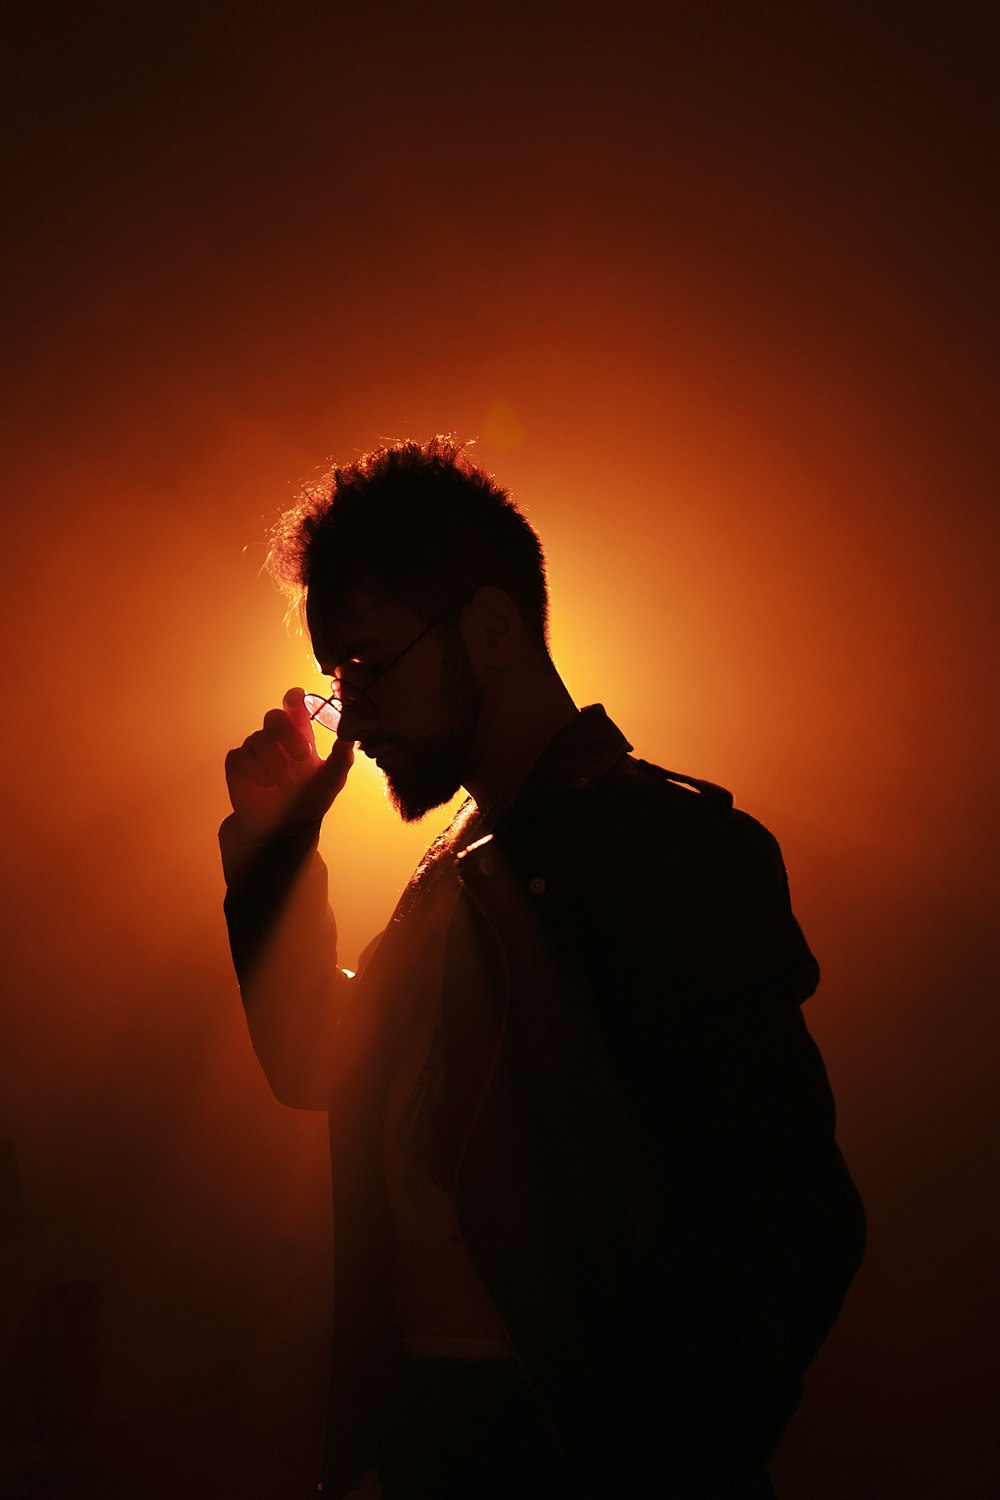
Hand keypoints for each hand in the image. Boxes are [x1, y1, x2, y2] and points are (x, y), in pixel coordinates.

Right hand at [225, 687, 353, 837]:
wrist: (285, 828)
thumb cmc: (309, 799)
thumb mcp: (331, 781)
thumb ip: (341, 758)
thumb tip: (351, 737)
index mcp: (300, 734)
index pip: (295, 706)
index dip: (295, 699)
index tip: (299, 702)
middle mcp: (277, 738)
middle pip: (274, 717)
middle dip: (288, 733)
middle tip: (303, 756)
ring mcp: (256, 751)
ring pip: (257, 738)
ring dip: (274, 761)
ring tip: (286, 783)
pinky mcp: (238, 766)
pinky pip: (239, 755)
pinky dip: (254, 769)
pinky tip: (265, 783)